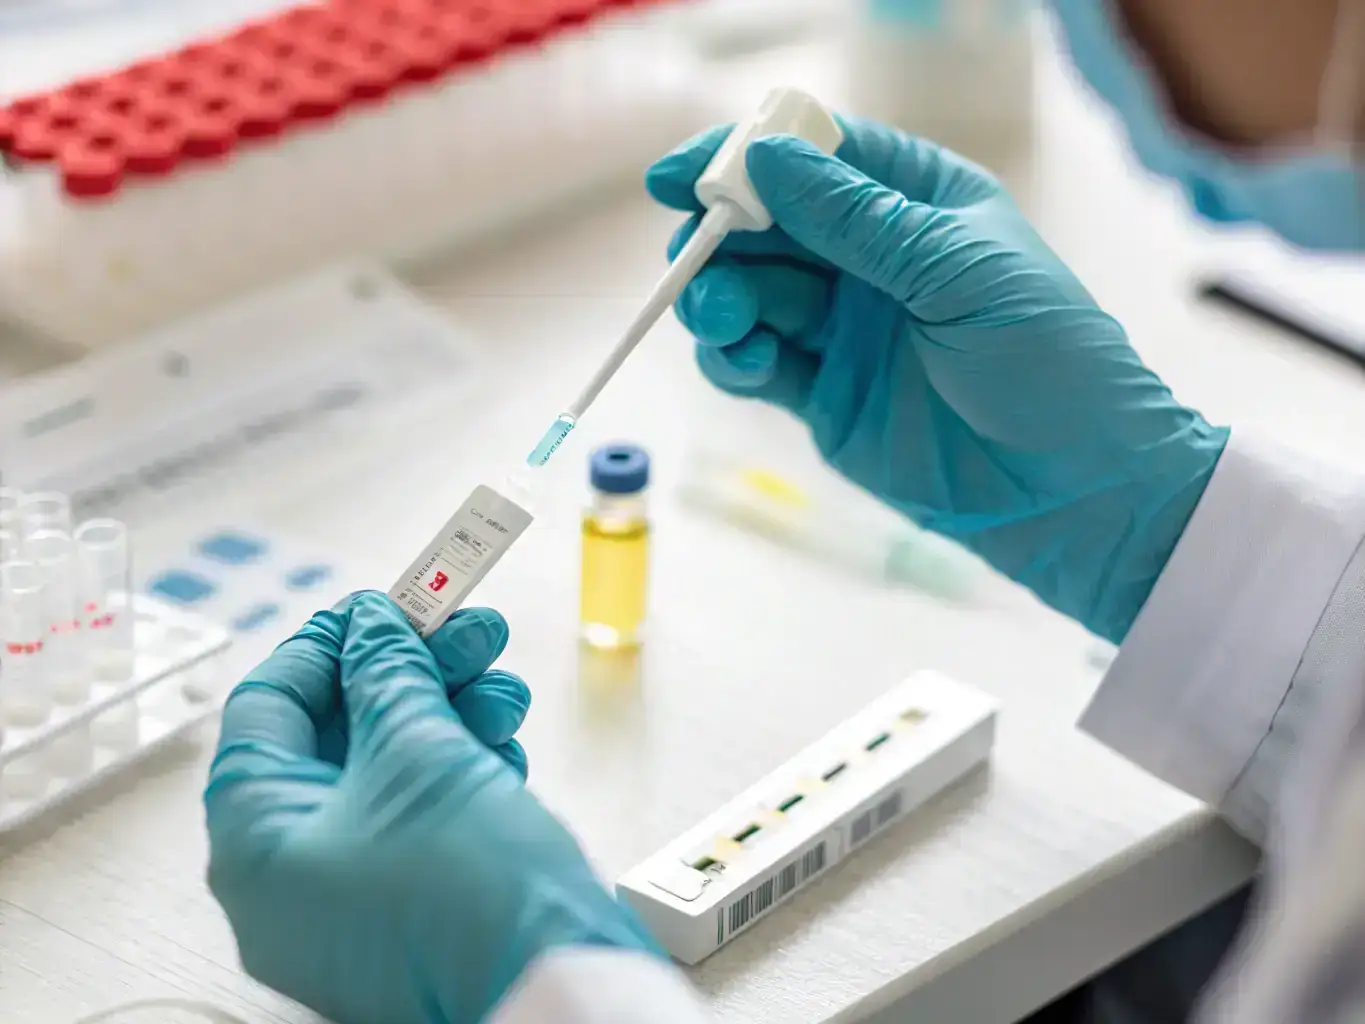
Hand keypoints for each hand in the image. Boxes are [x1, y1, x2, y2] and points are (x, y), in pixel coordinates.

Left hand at [204, 592, 659, 1023]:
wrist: (552, 988)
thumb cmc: (469, 894)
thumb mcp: (421, 754)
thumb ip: (387, 676)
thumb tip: (370, 625)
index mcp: (255, 840)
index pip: (267, 707)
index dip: (328, 643)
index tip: (382, 605)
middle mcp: (288, 873)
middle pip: (338, 735)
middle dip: (412, 672)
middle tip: (470, 630)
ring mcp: (347, 896)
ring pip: (388, 771)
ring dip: (448, 712)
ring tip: (504, 686)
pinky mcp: (404, 906)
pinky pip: (416, 816)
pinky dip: (459, 767)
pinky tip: (502, 739)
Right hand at [647, 119, 1227, 642]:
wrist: (1076, 490)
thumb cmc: (1049, 362)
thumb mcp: (959, 272)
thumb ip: (859, 221)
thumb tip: (768, 158)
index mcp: (920, 204)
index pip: (820, 158)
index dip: (746, 156)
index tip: (679, 176)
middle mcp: (874, 259)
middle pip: (770, 226)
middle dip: (722, 234)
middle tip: (693, 252)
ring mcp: (845, 330)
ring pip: (752, 295)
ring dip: (719, 298)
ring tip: (721, 319)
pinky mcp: (824, 396)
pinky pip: (756, 363)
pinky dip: (734, 357)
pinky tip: (745, 362)